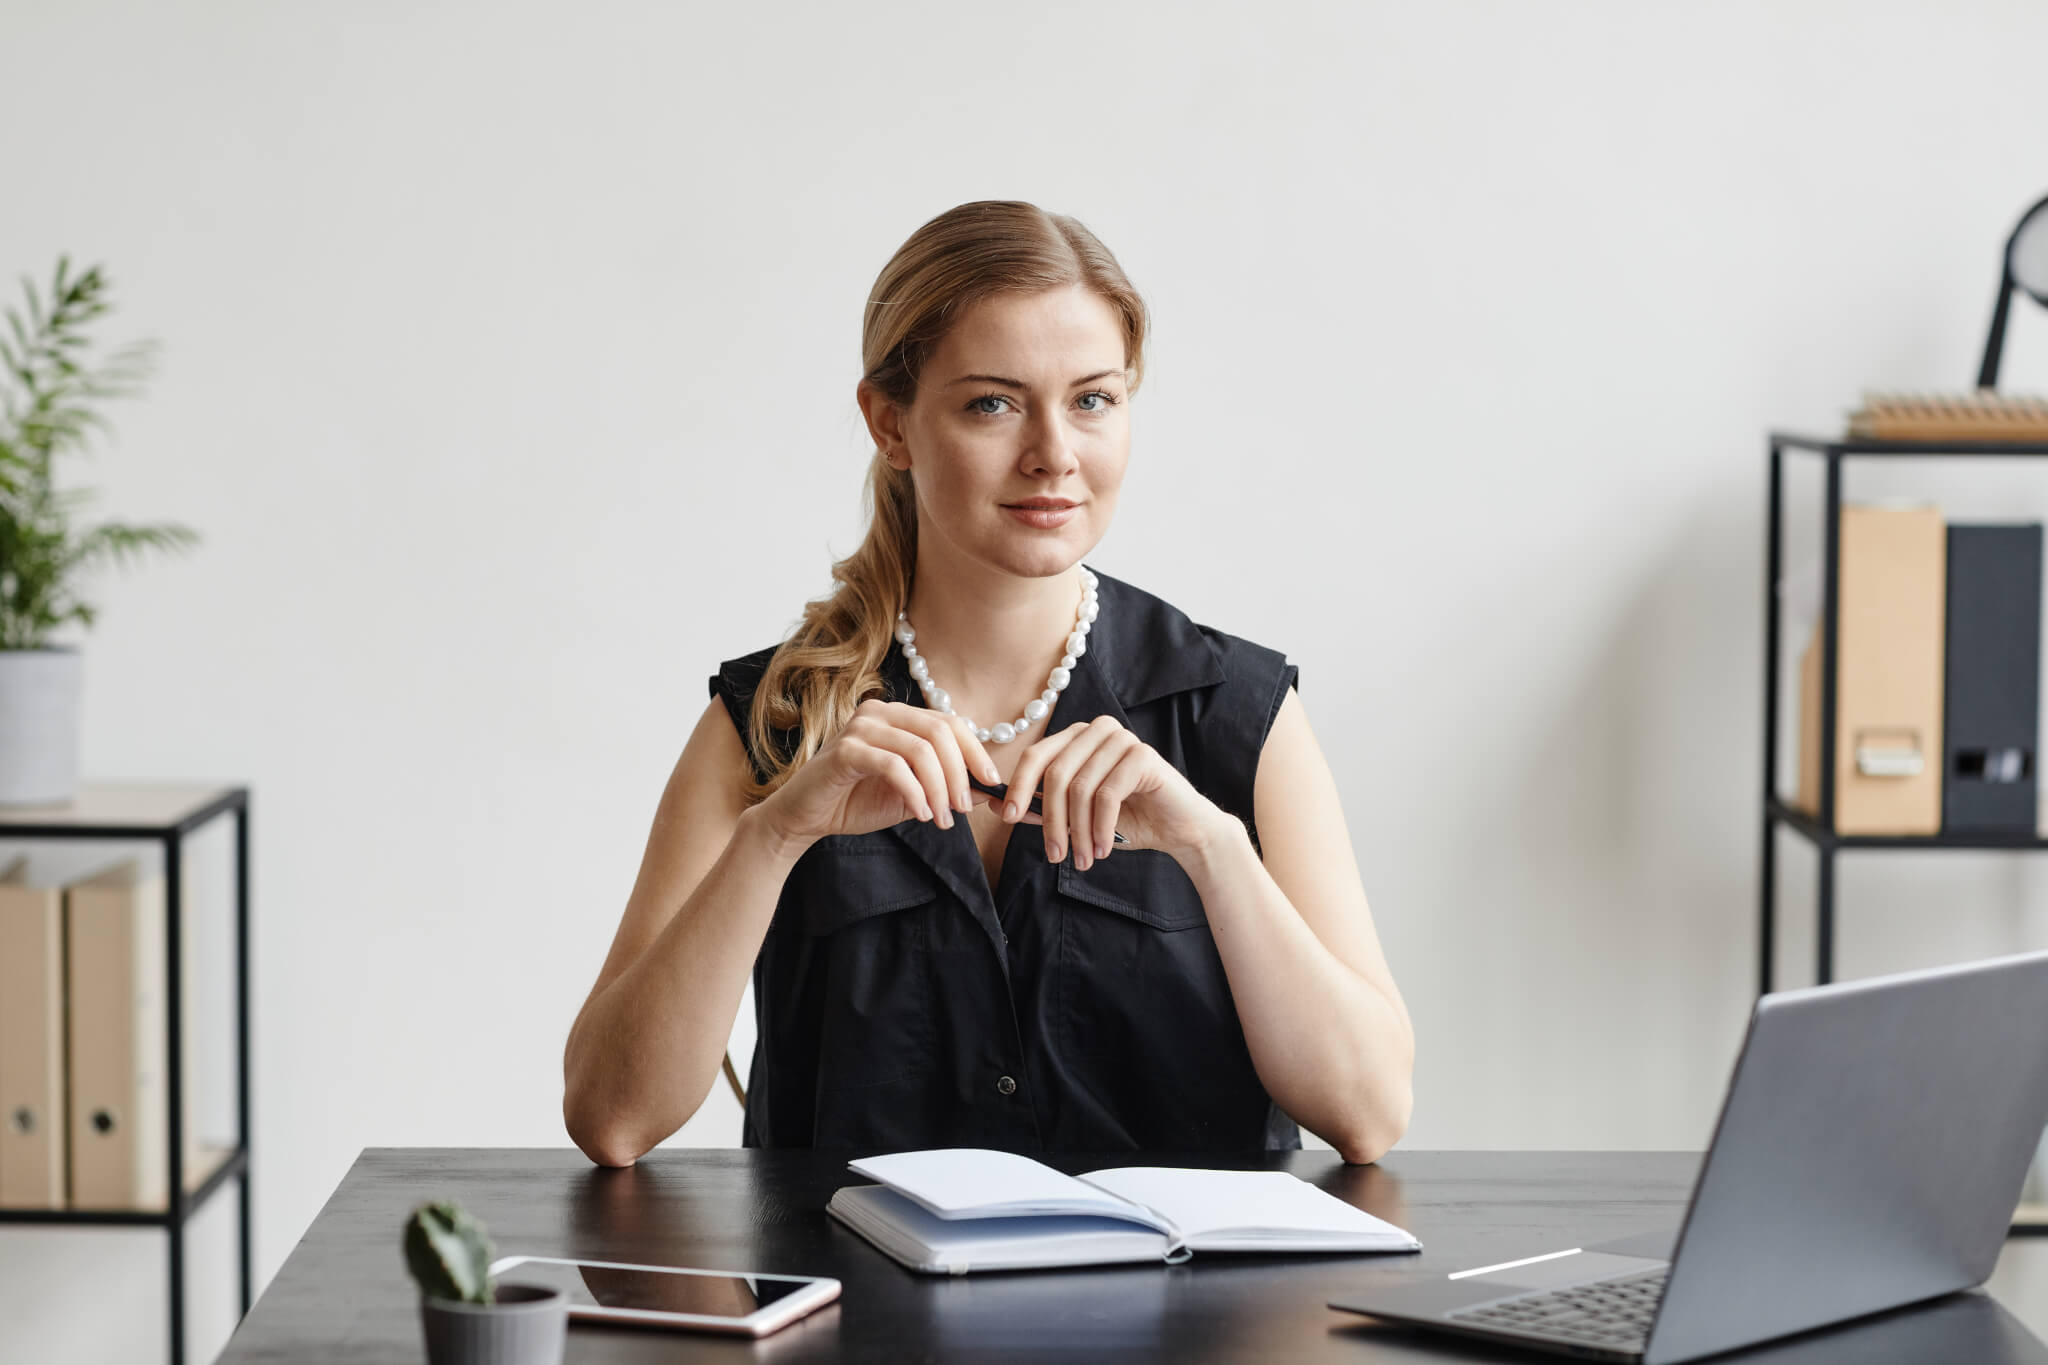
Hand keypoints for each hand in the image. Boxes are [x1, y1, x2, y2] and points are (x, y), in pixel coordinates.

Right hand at [757, 699, 1001, 846]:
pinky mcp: (846, 750)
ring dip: (938, 789)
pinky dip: (915, 793)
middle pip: (940, 732)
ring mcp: (861, 727)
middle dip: (960, 773)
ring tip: (941, 819)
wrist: (805, 817)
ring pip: (920, 750)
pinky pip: (894, 766)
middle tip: (963, 808)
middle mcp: (880, 712)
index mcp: (898, 716)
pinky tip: (920, 814)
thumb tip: (988, 789)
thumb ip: (944, 787)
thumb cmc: (856, 801)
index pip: (949, 723)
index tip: (992, 782)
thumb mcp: (911, 794)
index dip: (975, 752)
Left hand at [999, 716, 1225, 868]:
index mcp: (1077, 737)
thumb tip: (997, 805)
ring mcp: (1121, 739)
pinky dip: (1100, 828)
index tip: (1007, 818)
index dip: (1017, 786)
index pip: (1036, 755)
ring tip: (1082, 860)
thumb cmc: (1127, 820)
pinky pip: (1107, 795)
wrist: (1179, 829)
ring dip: (1078, 832)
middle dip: (1050, 820)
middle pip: (1056, 773)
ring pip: (1080, 788)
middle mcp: (1097, 730)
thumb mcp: (1076, 816)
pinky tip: (1103, 849)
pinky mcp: (1142, 755)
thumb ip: (1040, 807)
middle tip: (1054, 855)